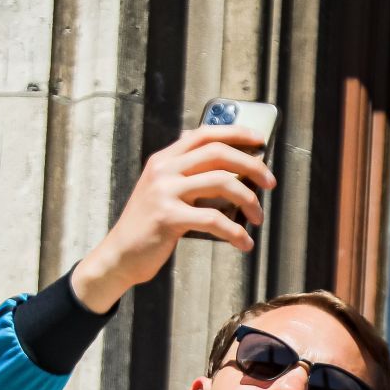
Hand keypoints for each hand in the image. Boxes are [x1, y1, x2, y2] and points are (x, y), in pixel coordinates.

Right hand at [71, 125, 277, 310]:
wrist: (119, 255)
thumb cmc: (149, 227)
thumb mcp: (164, 193)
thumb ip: (188, 177)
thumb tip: (228, 171)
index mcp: (164, 159)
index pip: (204, 134)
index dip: (236, 133)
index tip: (260, 141)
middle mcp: (164, 170)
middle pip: (218, 153)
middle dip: (252, 165)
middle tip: (270, 182)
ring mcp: (164, 192)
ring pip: (222, 183)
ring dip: (249, 201)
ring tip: (258, 217)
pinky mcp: (168, 217)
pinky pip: (214, 219)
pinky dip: (236, 232)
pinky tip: (244, 243)